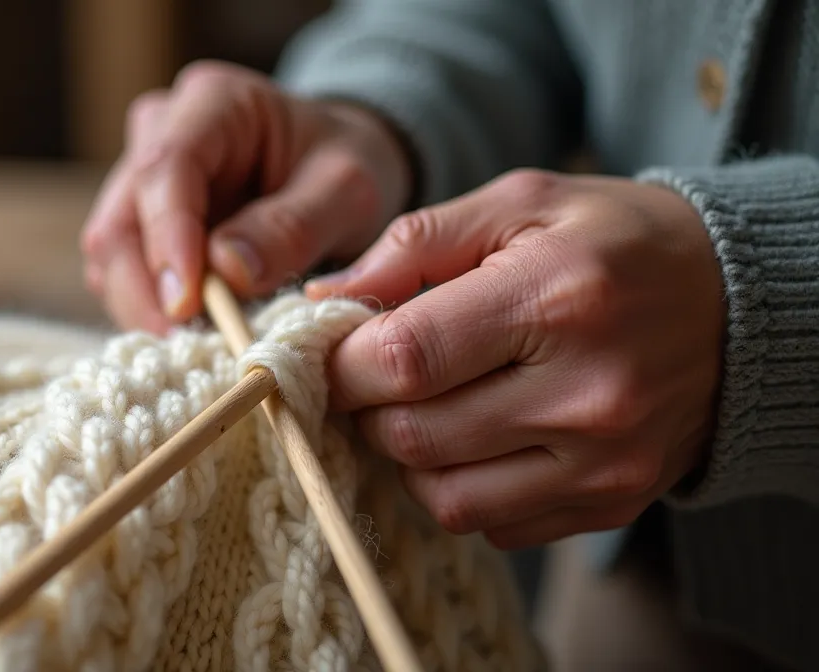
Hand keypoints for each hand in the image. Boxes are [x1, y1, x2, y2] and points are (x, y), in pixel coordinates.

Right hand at [80, 60, 413, 332]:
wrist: (335, 171)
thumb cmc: (343, 168)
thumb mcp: (348, 190)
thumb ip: (294, 226)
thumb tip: (227, 272)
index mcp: (212, 102)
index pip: (165, 168)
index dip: (168, 239)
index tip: (188, 303)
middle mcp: (159, 132)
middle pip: (122, 220)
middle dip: (149, 291)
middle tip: (194, 345)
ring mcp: (139, 181)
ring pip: (111, 255)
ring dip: (145, 309)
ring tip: (199, 346)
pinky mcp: (136, 227)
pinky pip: (121, 276)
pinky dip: (149, 312)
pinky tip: (191, 335)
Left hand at [309, 169, 725, 548]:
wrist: (741, 304)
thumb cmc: (614, 241)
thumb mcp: (521, 203)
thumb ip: (416, 243)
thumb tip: (326, 300)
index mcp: (556, 298)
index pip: (405, 359)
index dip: (345, 363)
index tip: (337, 349)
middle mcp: (585, 392)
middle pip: (413, 435)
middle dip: (367, 408)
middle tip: (375, 377)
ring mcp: (604, 460)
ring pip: (444, 497)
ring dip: (408, 458)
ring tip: (424, 407)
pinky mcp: (612, 501)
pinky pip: (493, 525)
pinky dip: (462, 489)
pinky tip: (478, 439)